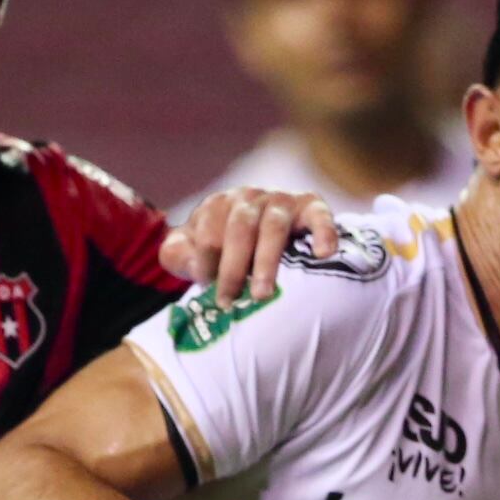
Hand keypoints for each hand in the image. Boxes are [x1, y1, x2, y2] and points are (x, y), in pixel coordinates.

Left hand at [163, 188, 342, 307]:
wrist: (255, 231)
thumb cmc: (221, 249)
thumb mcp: (188, 251)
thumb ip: (176, 255)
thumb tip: (191, 265)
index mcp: (219, 205)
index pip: (209, 228)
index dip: (204, 258)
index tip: (205, 285)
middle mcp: (249, 198)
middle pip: (240, 227)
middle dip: (232, 267)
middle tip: (228, 301)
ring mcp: (281, 200)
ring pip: (273, 225)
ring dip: (266, 261)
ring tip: (262, 294)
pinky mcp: (310, 207)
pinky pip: (319, 215)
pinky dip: (323, 231)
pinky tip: (323, 253)